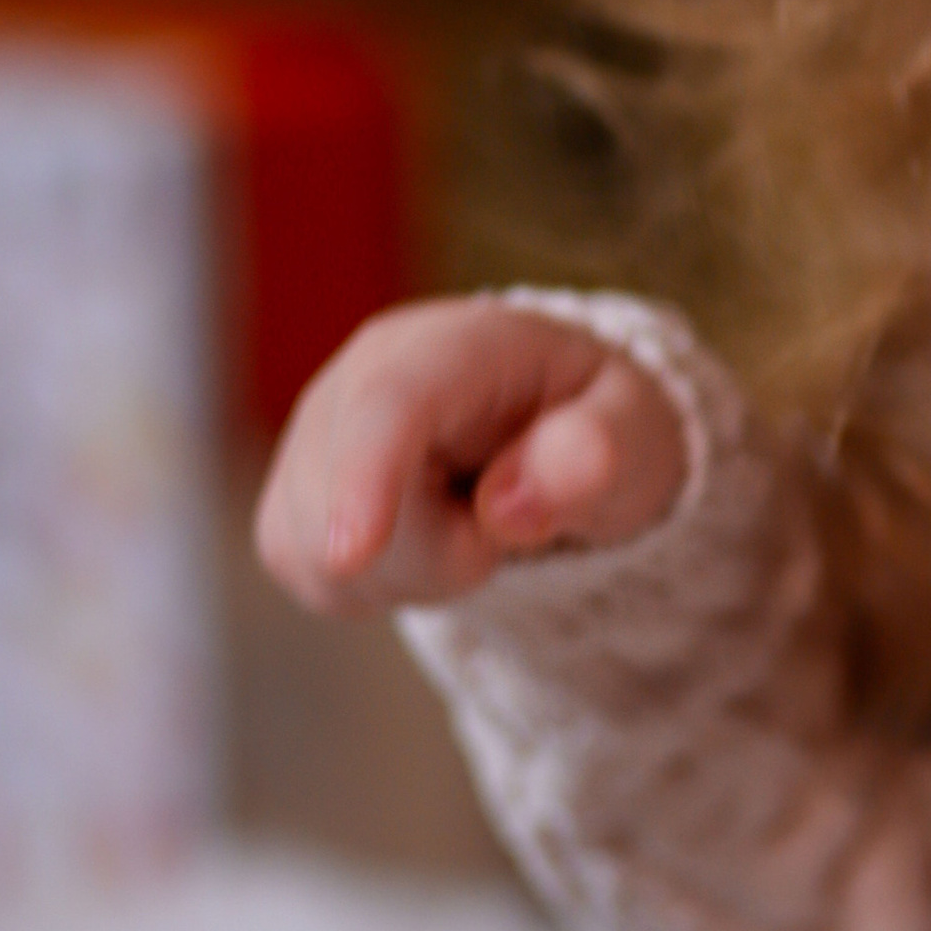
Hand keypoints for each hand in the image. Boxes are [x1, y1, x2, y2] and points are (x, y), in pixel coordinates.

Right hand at [254, 297, 689, 613]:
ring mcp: (316, 434)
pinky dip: (375, 586)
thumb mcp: (636, 433)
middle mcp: (359, 376)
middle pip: (346, 503)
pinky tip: (425, 546)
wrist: (555, 435)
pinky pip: (306, 573)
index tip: (353, 555)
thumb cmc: (596, 425)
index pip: (391, 404)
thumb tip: (511, 505)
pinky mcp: (293, 494)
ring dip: (413, 574)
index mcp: (452, 344)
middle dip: (441, 555)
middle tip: (512, 520)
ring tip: (471, 524)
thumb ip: (596, 454)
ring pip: (317, 551)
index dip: (365, 477)